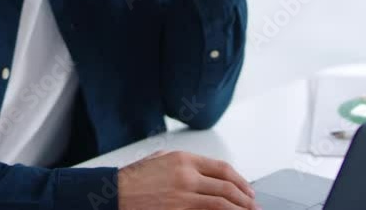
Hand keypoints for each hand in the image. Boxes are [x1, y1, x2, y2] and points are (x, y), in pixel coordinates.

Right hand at [117, 150, 258, 209]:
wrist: (113, 194)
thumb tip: (206, 171)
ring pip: (222, 203)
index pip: (223, 168)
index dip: (240, 180)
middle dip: (245, 198)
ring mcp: (183, 196)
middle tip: (252, 205)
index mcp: (184, 159)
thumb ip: (184, 162)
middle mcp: (186, 176)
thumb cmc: (133, 179)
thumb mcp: (160, 159)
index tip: (247, 189)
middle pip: (227, 187)